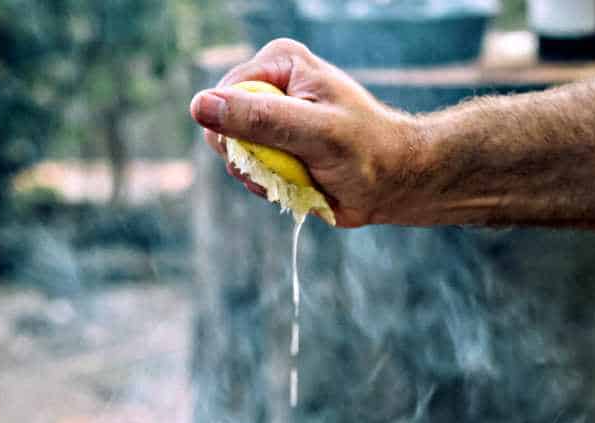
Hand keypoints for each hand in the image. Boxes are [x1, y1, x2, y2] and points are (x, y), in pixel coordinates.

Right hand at [189, 39, 419, 226]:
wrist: (394, 182)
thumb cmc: (366, 151)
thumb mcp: (315, 132)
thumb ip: (260, 119)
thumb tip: (200, 105)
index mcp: (279, 63)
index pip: (223, 97)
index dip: (240, 132)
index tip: (282, 146)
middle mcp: (270, 86)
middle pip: (221, 127)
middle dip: (250, 156)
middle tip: (292, 163)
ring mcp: (269, 119)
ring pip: (232, 155)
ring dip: (261, 175)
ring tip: (301, 173)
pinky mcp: (273, 147)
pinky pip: (247, 171)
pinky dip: (269, 185)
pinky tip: (299, 182)